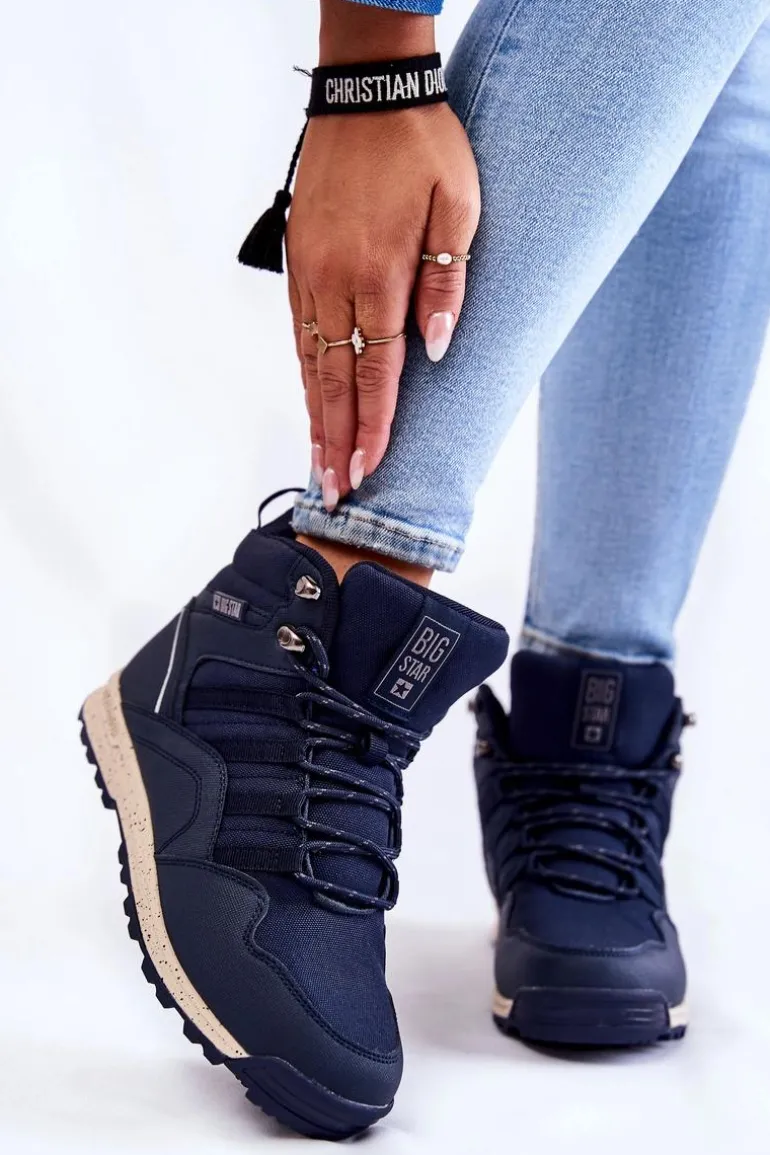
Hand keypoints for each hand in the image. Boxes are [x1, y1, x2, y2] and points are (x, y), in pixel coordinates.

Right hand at [286, 101, 479, 508]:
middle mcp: (337, 282)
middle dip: (336, 440)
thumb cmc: (423, 148)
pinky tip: (308, 398)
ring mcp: (312, 273)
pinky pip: (299, 330)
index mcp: (380, 276)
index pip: (376, 372)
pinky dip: (303, 373)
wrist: (366, 93)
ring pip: (309, 361)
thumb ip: (447, 281)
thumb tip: (436, 348)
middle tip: (331, 491)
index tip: (367, 472)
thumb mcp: (459, 207)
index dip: (373, 427)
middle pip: (333, 380)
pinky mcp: (299, 260)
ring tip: (316, 461)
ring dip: (314, 415)